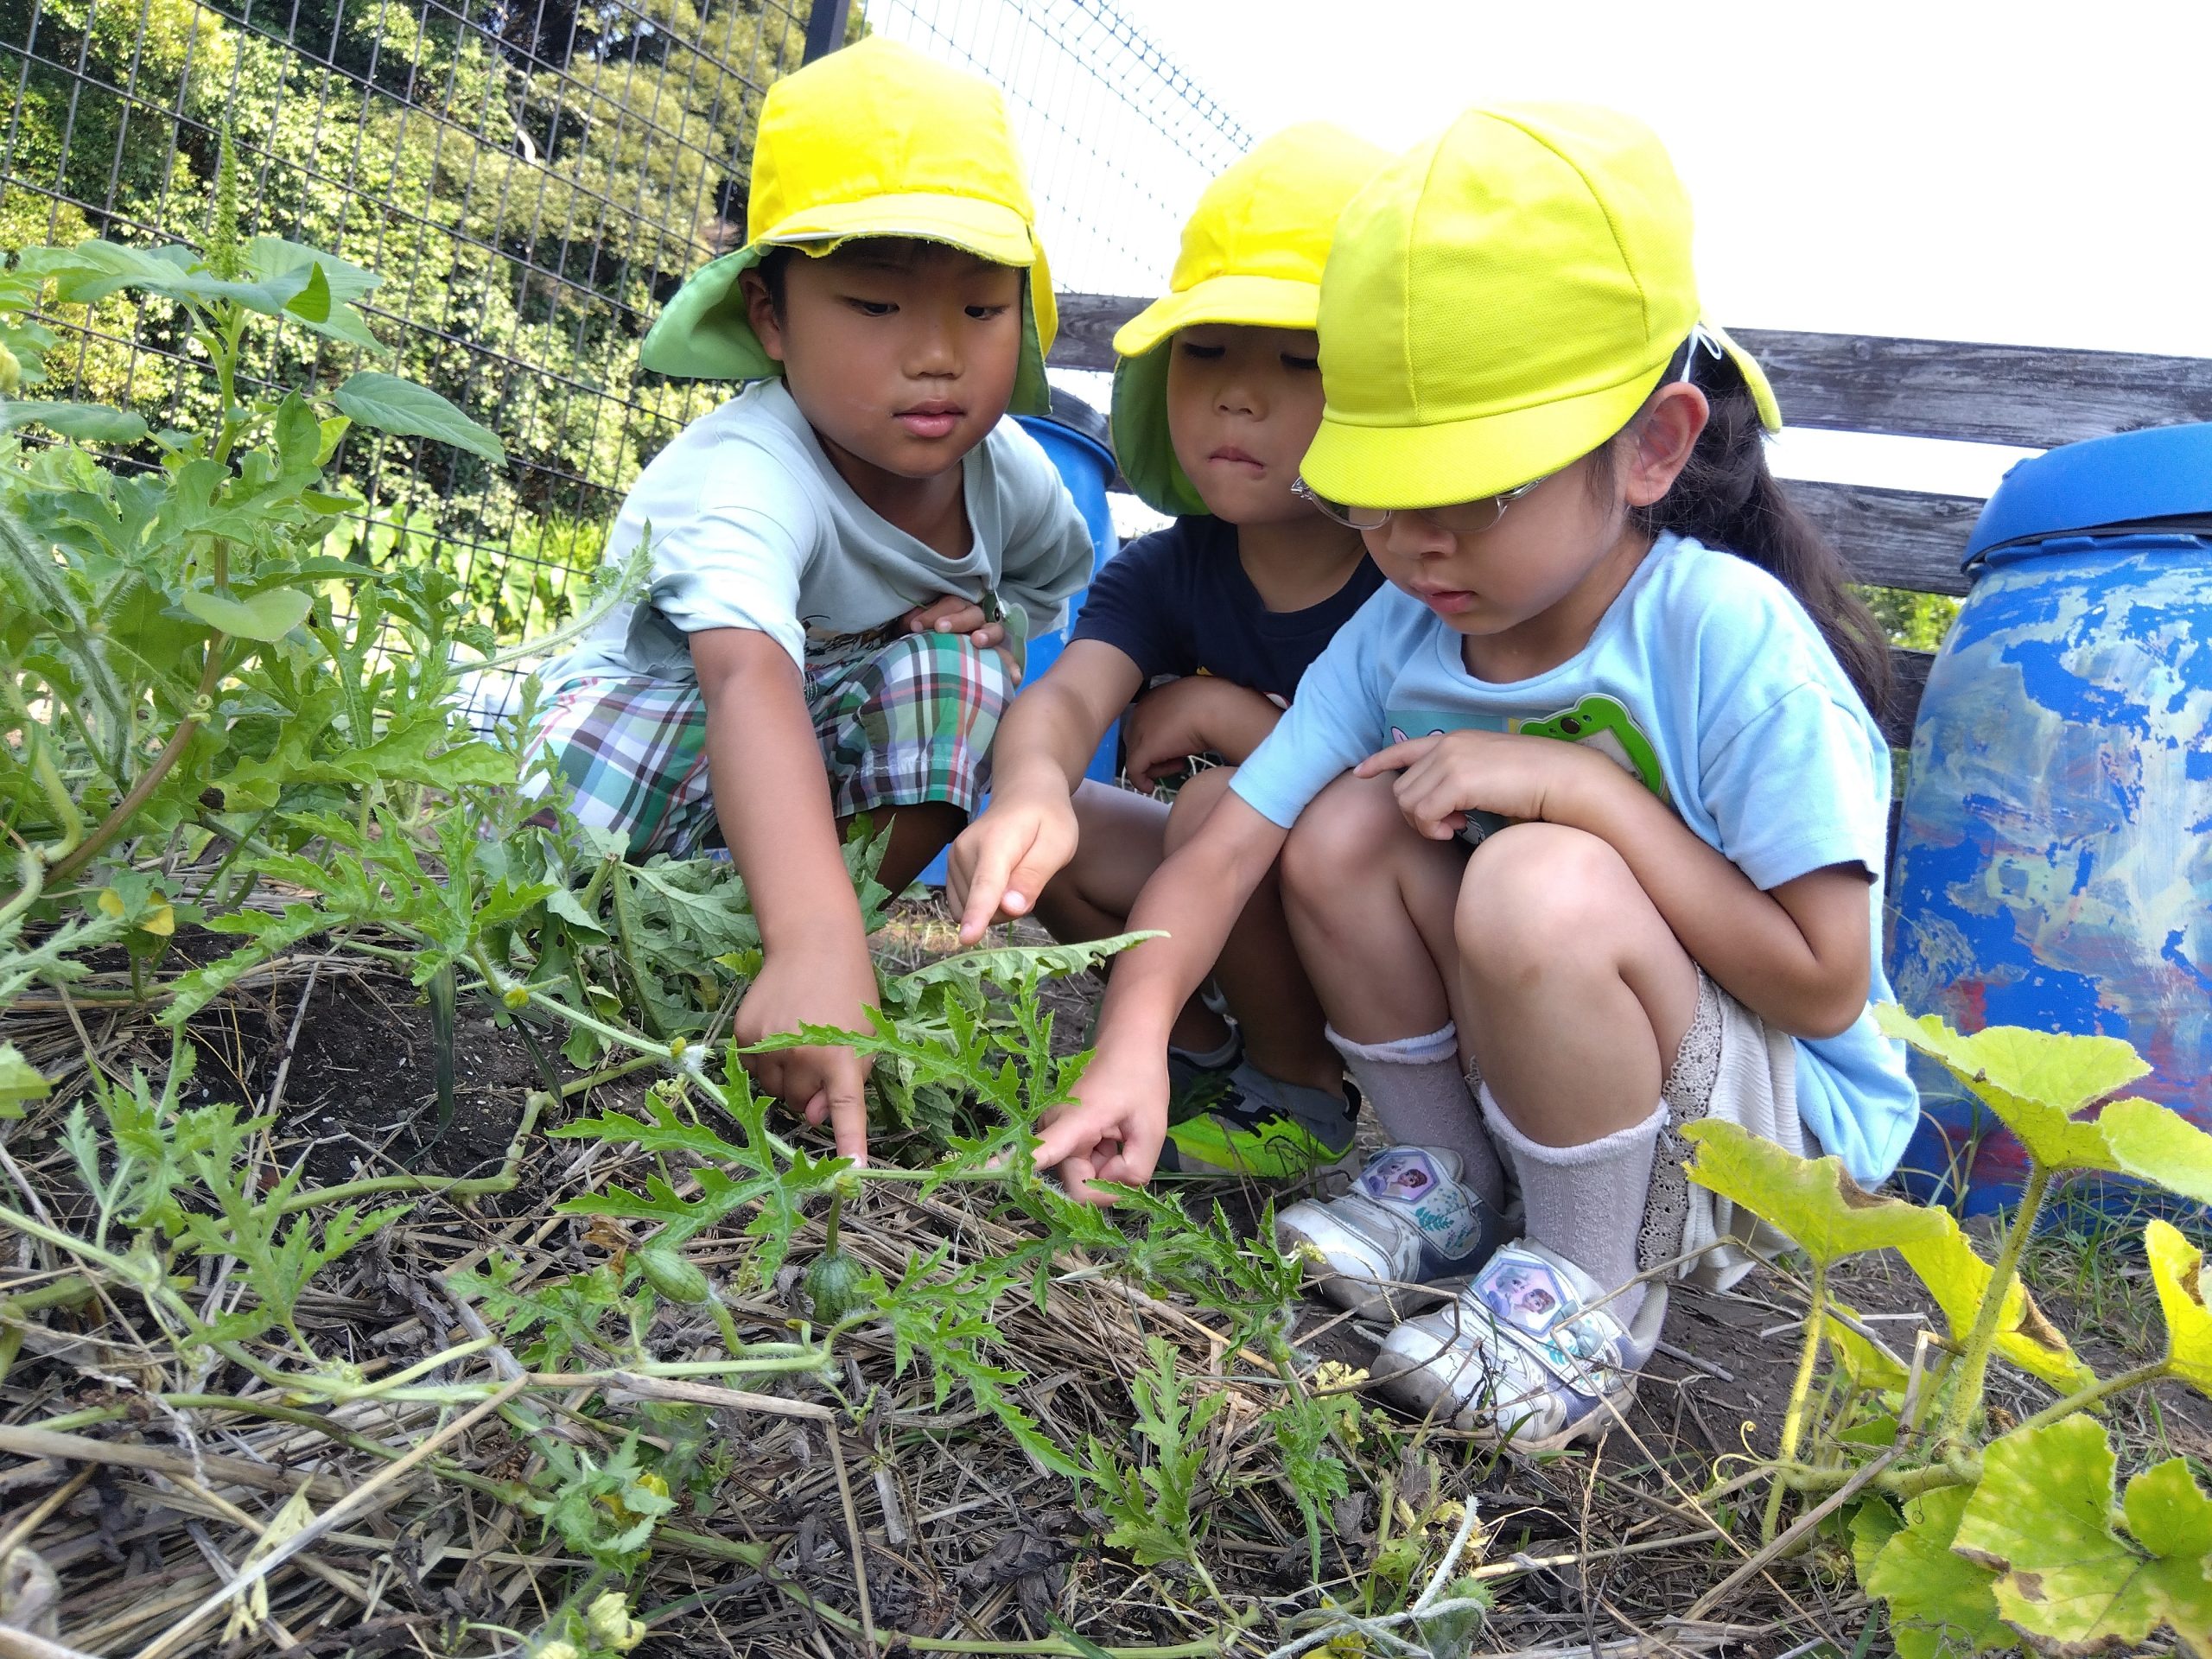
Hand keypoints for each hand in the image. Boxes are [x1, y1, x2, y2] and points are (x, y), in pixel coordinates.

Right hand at [730, 941, 880, 1162]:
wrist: (812, 942)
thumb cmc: (849, 991)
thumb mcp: (865, 1036)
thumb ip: (849, 1081)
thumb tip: (814, 1119)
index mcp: (840, 1053)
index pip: (846, 1108)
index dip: (849, 1142)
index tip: (853, 1173)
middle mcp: (801, 1052)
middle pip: (801, 1104)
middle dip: (810, 1094)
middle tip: (820, 1059)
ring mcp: (767, 1044)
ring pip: (774, 1092)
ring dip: (786, 1080)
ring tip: (799, 1043)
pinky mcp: (743, 1034)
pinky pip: (753, 1071)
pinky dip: (765, 1064)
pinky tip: (778, 1035)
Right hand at [946, 785, 1078, 943]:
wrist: (1024, 793)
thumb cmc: (1047, 819)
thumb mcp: (1057, 845)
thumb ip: (1033, 878)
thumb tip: (1010, 908)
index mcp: (996, 843)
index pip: (986, 884)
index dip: (978, 913)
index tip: (968, 938)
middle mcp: (965, 851)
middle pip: (984, 907)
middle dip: (1009, 907)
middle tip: (1030, 877)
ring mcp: (953, 859)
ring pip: (972, 910)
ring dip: (996, 906)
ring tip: (1015, 875)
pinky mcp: (950, 868)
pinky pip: (963, 906)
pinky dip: (983, 904)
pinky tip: (998, 882)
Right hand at [1029, 1044, 1169, 1204]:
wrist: (1128, 1043)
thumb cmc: (1139, 1078)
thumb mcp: (1152, 1128)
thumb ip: (1135, 1170)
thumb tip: (1111, 1189)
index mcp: (1074, 1121)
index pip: (1040, 1151)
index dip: (1015, 1166)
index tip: (976, 1172)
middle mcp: (1054, 1129)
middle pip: (1077, 1185)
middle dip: (1107, 1179)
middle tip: (1129, 1152)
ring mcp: (1054, 1132)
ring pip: (1081, 1177)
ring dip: (1106, 1166)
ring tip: (1120, 1136)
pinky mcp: (1059, 1134)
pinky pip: (1081, 1165)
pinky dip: (1101, 1159)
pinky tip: (1112, 1136)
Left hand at [1121, 676, 1279, 787]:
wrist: (1217, 709)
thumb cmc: (1215, 703)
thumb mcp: (1195, 704)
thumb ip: (1184, 713)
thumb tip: (1188, 725)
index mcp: (1153, 697)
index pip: (1144, 724)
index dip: (1158, 740)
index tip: (1176, 749)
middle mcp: (1140, 711)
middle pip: (1136, 740)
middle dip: (1154, 754)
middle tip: (1177, 761)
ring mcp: (1139, 730)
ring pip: (1136, 756)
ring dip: (1156, 766)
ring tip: (1180, 765)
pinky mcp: (1143, 749)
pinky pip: (1134, 770)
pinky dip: (1140, 781)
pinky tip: (1150, 788)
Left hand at [1356, 730, 1622, 840]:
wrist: (1565, 779)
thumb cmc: (1537, 785)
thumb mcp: (1492, 775)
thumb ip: (1463, 781)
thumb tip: (1445, 809)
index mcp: (1456, 740)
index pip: (1405, 747)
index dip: (1379, 761)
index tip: (1361, 772)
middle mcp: (1448, 745)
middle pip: (1402, 789)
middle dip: (1416, 814)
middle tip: (1449, 825)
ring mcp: (1451, 760)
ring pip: (1407, 803)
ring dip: (1425, 824)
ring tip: (1455, 828)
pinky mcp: (1457, 780)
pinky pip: (1423, 813)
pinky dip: (1434, 829)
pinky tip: (1458, 830)